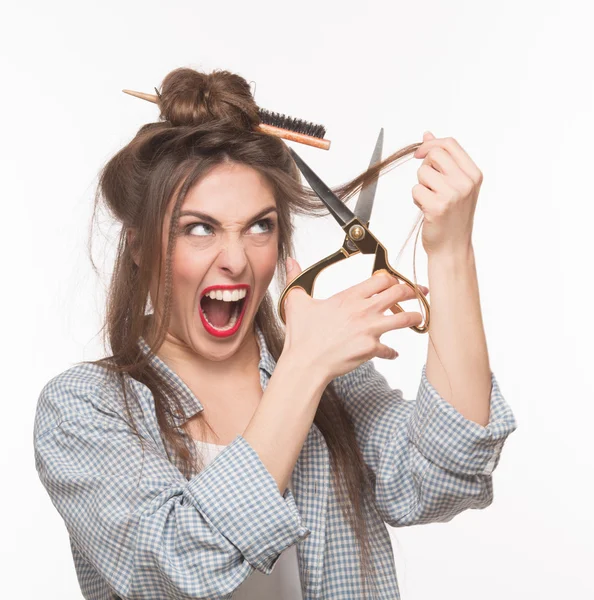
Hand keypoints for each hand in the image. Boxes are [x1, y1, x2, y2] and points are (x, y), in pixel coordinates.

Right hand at [281, 257, 429, 385]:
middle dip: (412, 292)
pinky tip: (392, 352)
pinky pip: (390, 350)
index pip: (381, 279)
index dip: (391, 279)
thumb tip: (291, 262)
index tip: (395, 282)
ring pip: (404, 319)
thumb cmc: (302, 335)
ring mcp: (369, 330)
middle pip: (398, 294)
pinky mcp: (371, 349)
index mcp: (348, 297)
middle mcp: (363, 310)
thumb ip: (296, 278)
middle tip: (418, 293)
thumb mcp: (297, 302)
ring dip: (414, 317)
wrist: (306, 362)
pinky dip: (392, 352)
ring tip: (418, 318)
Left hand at [413, 132, 482, 255]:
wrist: (453, 247)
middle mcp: (466, 182)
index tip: (419, 153)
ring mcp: (453, 194)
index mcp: (474, 174)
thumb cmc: (452, 216)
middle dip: (425, 167)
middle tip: (429, 185)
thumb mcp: (455, 185)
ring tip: (430, 200)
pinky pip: (416, 190)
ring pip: (422, 173)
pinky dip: (417, 199)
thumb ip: (443, 159)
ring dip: (421, 186)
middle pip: (434, 154)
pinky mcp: (438, 206)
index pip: (450, 144)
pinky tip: (426, 210)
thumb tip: (428, 134)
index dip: (430, 144)